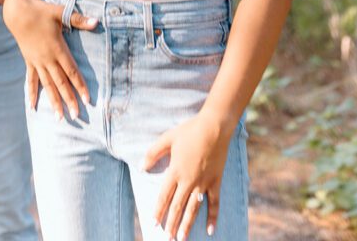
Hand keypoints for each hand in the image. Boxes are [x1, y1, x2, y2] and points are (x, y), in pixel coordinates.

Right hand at [3, 0, 96, 118]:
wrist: (17, 12)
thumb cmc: (40, 10)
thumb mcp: (60, 12)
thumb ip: (78, 19)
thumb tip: (96, 22)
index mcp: (57, 48)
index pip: (71, 71)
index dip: (80, 85)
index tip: (87, 100)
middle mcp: (47, 58)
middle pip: (60, 82)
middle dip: (69, 99)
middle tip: (76, 116)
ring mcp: (37, 61)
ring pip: (47, 85)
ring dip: (53, 101)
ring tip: (60, 117)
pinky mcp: (29, 61)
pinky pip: (31, 80)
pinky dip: (32, 93)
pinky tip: (33, 106)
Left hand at [144, 111, 232, 238]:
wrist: (214, 127)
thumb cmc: (189, 130)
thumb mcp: (167, 138)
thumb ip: (153, 153)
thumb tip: (141, 167)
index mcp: (175, 170)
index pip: (164, 195)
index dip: (158, 210)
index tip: (153, 223)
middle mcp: (189, 180)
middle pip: (177, 206)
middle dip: (171, 223)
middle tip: (167, 238)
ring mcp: (203, 183)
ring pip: (193, 209)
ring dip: (186, 225)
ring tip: (181, 238)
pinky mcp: (215, 182)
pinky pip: (214, 203)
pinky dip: (212, 217)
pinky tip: (210, 230)